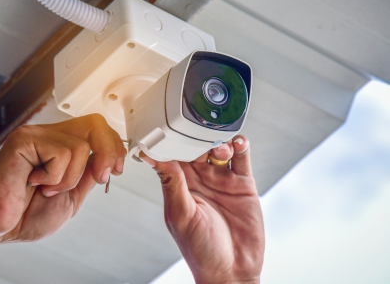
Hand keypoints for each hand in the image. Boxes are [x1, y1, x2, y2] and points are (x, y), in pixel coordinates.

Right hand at [0, 114, 126, 242]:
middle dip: (108, 152)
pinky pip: (61, 154)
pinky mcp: (24, 140)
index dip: (114, 146)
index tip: (116, 170)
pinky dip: (54, 177)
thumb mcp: (72, 196)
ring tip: (47, 188)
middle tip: (100, 177)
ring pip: (80, 146)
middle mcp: (48, 135)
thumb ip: (88, 175)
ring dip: (69, 179)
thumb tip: (107, 160)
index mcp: (59, 145)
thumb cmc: (26, 214)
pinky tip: (34, 182)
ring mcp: (35, 135)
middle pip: (94, 123)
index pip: (96, 128)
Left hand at [140, 136, 263, 283]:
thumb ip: (171, 184)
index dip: (172, 141)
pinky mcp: (242, 185)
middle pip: (197, 148)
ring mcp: (221, 181)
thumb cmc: (200, 250)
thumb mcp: (181, 214)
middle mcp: (200, 181)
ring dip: (218, 142)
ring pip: (219, 150)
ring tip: (219, 149)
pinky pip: (241, 159)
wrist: (232, 271)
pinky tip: (238, 143)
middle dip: (197, 137)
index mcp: (180, 186)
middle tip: (198, 132)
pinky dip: (240, 147)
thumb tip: (153, 158)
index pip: (173, 156)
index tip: (168, 126)